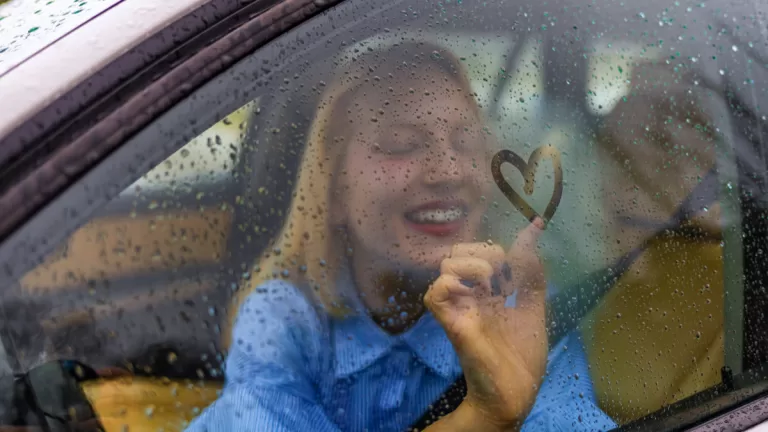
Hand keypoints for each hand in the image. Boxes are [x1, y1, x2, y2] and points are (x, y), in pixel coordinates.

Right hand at [424, 219, 546, 429]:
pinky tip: (474, 292)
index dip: (501, 246)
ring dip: (472, 264)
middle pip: (458, 251)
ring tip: (492, 283)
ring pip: (445, 265)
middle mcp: (470, 295)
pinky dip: (451, 284)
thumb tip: (535, 229)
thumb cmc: (523, 354)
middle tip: (505, 274)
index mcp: (487, 291)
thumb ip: (531, 272)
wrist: (517, 391)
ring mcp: (460, 307)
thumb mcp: (533, 306)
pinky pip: (434, 294)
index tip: (529, 240)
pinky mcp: (453, 323)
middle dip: (484, 252)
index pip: (479, 250)